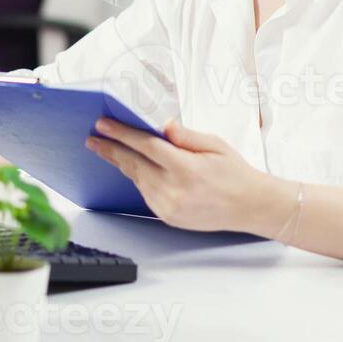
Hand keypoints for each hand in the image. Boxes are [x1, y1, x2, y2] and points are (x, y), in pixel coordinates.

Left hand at [86, 118, 290, 234]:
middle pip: (133, 164)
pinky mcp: (167, 216)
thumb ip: (185, 135)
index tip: (103, 124)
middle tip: (93, 139)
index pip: (145, 146)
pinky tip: (133, 168)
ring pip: (137, 179)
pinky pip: (146, 193)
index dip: (121, 133)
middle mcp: (173, 191)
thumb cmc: (234, 172)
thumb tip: (162, 125)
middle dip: (111, 149)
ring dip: (122, 163)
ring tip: (108, 150)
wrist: (249, 206)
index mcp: (186, 169)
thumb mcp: (215, 144)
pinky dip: (139, 178)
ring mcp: (168, 207)